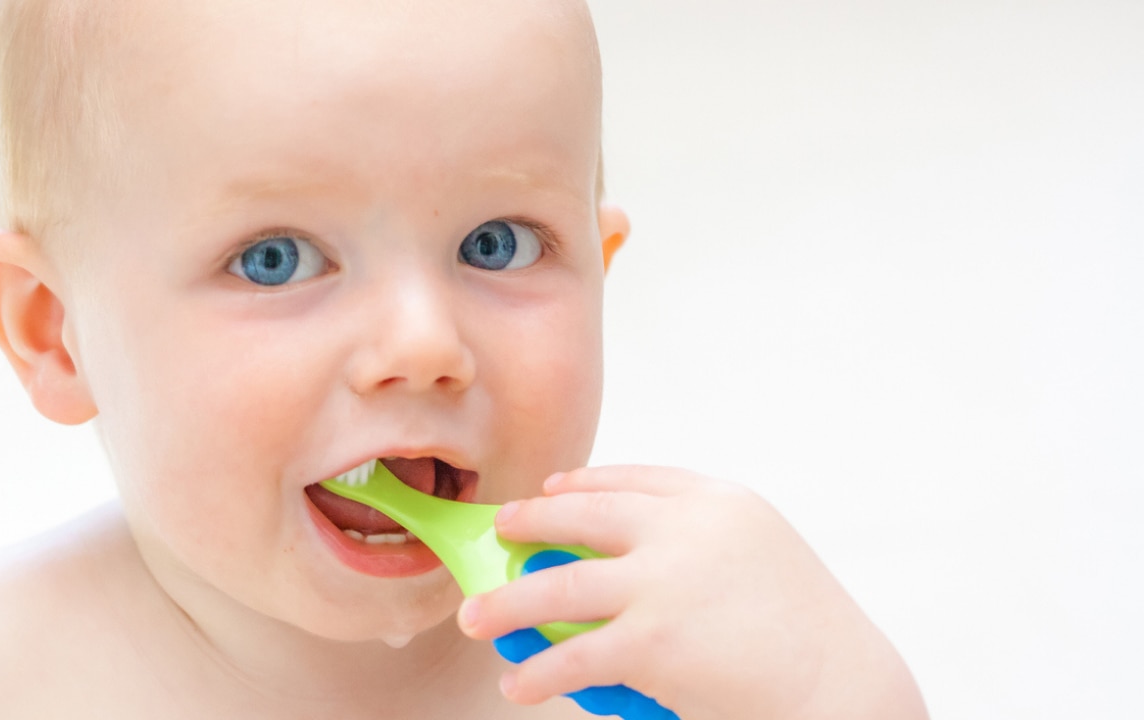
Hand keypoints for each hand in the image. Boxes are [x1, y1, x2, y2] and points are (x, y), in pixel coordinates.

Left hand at [456, 466, 927, 719]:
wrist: (844, 689)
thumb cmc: (812, 636)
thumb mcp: (767, 557)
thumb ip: (706, 543)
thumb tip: (636, 556)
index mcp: (720, 502)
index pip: (636, 479)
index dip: (583, 483)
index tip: (552, 490)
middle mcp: (687, 529)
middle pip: (584, 515)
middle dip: (529, 522)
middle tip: (500, 531)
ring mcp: (665, 581)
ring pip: (558, 585)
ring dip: (505, 602)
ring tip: (475, 615)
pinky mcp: (651, 639)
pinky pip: (573, 656)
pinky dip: (536, 672)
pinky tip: (516, 683)